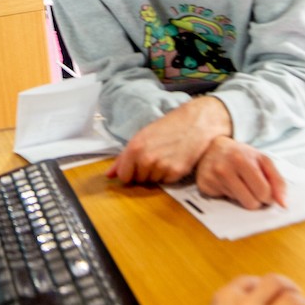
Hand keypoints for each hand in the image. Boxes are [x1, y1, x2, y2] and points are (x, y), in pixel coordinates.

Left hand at [109, 98, 231, 187]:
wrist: (196, 122)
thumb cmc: (169, 127)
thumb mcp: (142, 137)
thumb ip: (123, 158)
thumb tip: (108, 175)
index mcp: (134, 148)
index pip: (123, 176)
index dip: (130, 172)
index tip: (136, 166)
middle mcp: (146, 159)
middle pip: (138, 180)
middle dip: (144, 171)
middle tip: (156, 155)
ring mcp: (161, 167)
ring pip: (152, 182)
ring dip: (158, 173)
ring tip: (166, 156)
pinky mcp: (175, 172)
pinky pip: (166, 182)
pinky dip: (170, 174)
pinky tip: (175, 160)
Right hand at [194, 137, 286, 209]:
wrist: (212, 148)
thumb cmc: (241, 155)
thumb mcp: (262, 160)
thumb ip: (277, 181)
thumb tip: (283, 203)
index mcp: (243, 160)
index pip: (264, 192)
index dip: (268, 196)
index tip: (266, 191)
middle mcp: (225, 168)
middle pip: (251, 202)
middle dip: (257, 199)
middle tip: (253, 188)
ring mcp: (213, 178)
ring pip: (239, 204)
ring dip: (243, 198)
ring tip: (239, 184)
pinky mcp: (204, 186)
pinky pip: (225, 202)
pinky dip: (229, 196)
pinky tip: (227, 184)